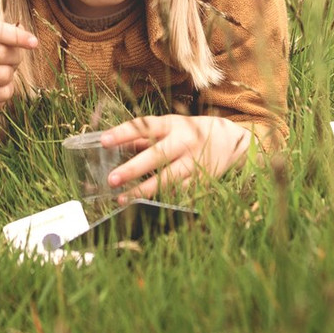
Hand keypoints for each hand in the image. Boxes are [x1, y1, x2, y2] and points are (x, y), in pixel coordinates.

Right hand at [0, 19, 37, 113]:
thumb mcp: (2, 40)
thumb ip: (15, 34)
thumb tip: (30, 40)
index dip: (17, 36)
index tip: (34, 43)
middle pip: (2, 53)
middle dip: (15, 59)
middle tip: (12, 61)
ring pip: (3, 75)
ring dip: (10, 76)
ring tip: (3, 73)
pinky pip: (1, 93)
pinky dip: (6, 91)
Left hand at [100, 115, 251, 199]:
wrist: (230, 140)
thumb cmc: (190, 131)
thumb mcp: (170, 126)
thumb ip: (146, 135)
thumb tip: (119, 145)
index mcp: (172, 124)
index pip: (145, 126)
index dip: (124, 133)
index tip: (103, 140)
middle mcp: (183, 142)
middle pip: (156, 156)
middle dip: (133, 169)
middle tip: (112, 179)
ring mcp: (194, 162)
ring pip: (167, 179)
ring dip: (143, 191)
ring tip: (122, 198)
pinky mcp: (202, 180)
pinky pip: (179, 193)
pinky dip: (162, 200)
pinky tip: (145, 207)